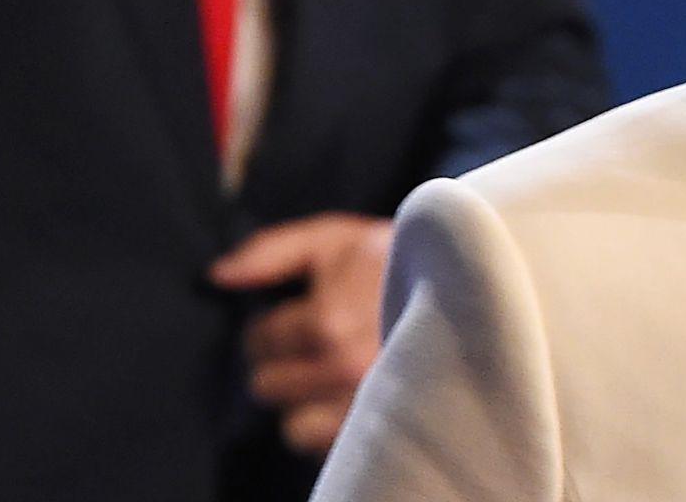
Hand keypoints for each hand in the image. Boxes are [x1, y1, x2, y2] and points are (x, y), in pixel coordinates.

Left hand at [209, 212, 394, 455]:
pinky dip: (329, 424)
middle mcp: (345, 371)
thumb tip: (217, 277)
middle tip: (311, 344)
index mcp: (328, 321)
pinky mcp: (383, 435)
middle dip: (280, 363)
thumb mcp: (333, 237)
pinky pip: (327, 447)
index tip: (293, 318)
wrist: (468, 288)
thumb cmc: (391, 261)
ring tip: (328, 371)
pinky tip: (347, 393)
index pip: (258, 342)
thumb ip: (271, 252)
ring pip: (291, 425)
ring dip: (302, 400)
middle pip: (267, 387)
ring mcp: (366, 409)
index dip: (267, 327)